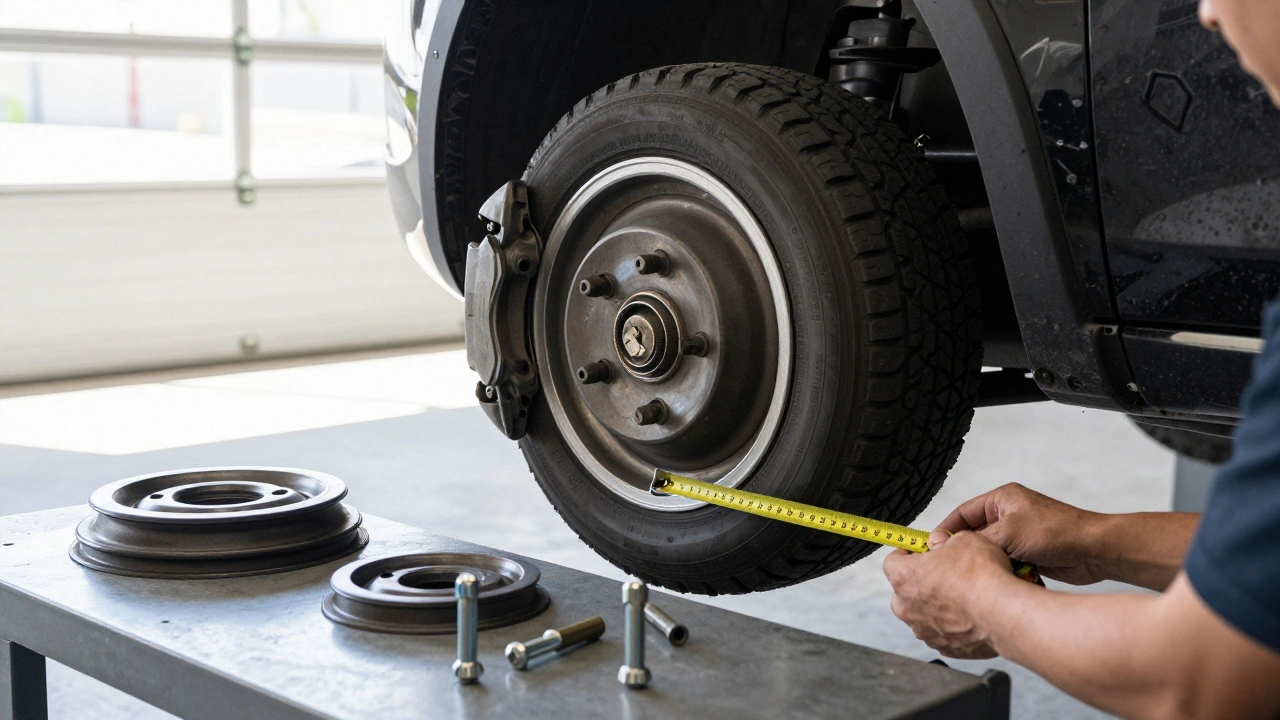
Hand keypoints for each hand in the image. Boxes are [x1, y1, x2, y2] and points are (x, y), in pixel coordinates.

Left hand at [883, 531, 1013, 658]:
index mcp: (904, 577)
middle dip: (921, 581)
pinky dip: (953, 624)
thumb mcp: (962, 539)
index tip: (921, 552)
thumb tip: (939, 542)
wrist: (1004, 614)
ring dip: (937, 605)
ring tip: (963, 595)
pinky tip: (971, 614)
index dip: (907, 555)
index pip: (892, 562)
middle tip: (945, 573)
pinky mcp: (944, 647)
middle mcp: (907, 608)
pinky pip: (943, 632)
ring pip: (924, 613)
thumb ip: (944, 541)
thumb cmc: (981, 576)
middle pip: (905, 591)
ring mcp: (924, 631)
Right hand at [935, 483, 1105, 584]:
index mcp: (1001, 500)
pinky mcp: (1027, 554)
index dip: (945, 531)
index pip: (961, 513)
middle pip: (973, 535)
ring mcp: (1018, 535)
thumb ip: (975, 539)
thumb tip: (947, 546)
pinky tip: (996, 582)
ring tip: (973, 577)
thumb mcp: (1009, 533)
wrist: (1095, 551)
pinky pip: (1004, 564)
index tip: (929, 548)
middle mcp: (1008, 515)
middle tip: (947, 567)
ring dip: (986, 564)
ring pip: (988, 553)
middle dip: (965, 552)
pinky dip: (1001, 573)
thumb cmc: (1058, 532)